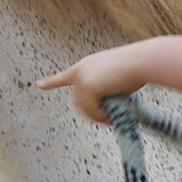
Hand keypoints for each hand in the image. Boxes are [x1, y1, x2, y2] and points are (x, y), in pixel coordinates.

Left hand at [36, 40, 151, 123]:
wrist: (142, 61)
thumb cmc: (137, 69)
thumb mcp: (117, 82)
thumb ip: (106, 94)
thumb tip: (105, 113)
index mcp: (87, 65)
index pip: (65, 76)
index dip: (52, 82)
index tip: (39, 85)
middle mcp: (81, 70)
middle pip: (80, 102)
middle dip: (93, 113)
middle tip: (109, 120)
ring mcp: (82, 78)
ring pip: (85, 107)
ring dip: (99, 115)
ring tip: (115, 114)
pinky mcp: (86, 86)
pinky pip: (92, 110)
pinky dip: (102, 116)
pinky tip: (112, 113)